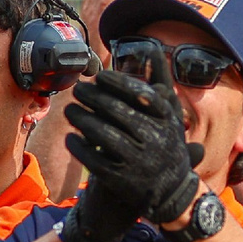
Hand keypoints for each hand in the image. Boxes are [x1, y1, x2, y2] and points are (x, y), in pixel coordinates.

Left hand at [60, 70, 198, 241]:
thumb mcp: (171, 115)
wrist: (172, 193)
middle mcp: (155, 140)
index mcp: (167, 122)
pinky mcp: (121, 180)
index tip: (99, 77)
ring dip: (81, 119)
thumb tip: (154, 48)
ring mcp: (138, 162)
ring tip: (70, 110)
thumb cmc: (166, 144)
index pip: (139, 94)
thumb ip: (162, 82)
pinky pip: (93, 159)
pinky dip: (79, 146)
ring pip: (102, 134)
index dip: (116, 83)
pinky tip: (70, 137)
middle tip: (77, 91)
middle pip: (116, 112)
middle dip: (92, 98)